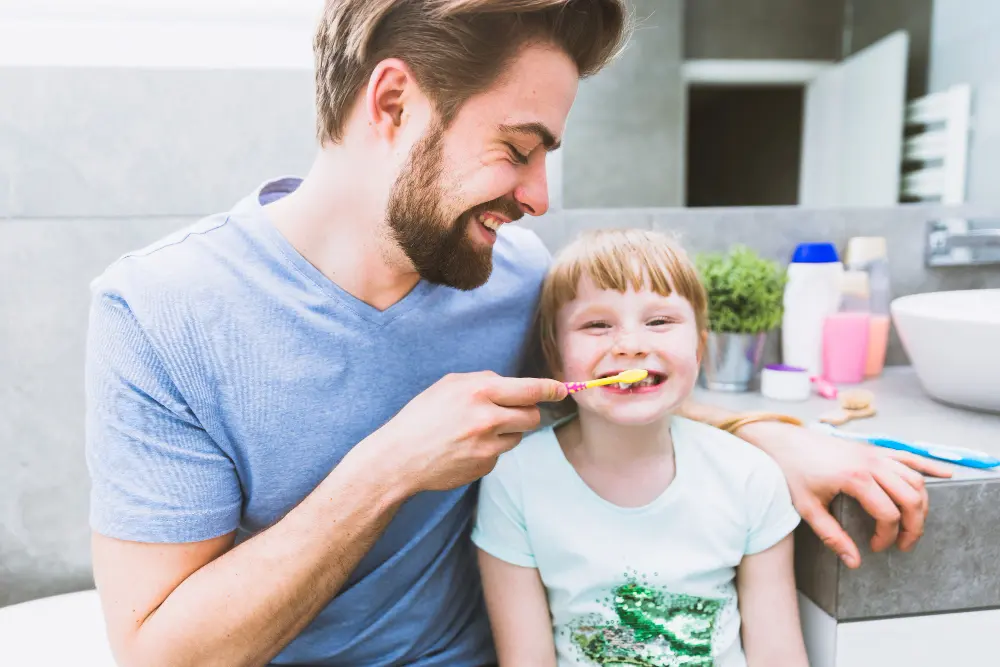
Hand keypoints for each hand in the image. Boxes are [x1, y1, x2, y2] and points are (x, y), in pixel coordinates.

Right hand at [359, 371, 566, 495]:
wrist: (399, 457)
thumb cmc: (422, 416)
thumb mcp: (449, 386)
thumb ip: (483, 381)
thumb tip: (512, 384)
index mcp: (479, 391)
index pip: (530, 389)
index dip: (551, 389)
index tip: (562, 390)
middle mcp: (487, 417)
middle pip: (532, 415)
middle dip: (528, 412)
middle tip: (511, 413)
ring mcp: (488, 445)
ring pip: (518, 435)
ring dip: (507, 431)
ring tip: (476, 430)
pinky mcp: (485, 465)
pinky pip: (501, 453)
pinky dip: (491, 449)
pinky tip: (466, 448)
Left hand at [738, 422, 952, 567]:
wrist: (783, 442)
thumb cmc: (792, 473)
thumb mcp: (807, 508)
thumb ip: (832, 536)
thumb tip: (854, 562)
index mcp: (855, 479)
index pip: (888, 514)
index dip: (887, 536)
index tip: (874, 547)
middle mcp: (871, 464)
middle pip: (911, 498)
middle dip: (914, 526)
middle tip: (904, 544)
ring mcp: (875, 454)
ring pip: (915, 480)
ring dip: (921, 504)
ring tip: (913, 525)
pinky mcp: (874, 449)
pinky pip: (909, 457)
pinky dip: (929, 467)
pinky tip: (946, 475)